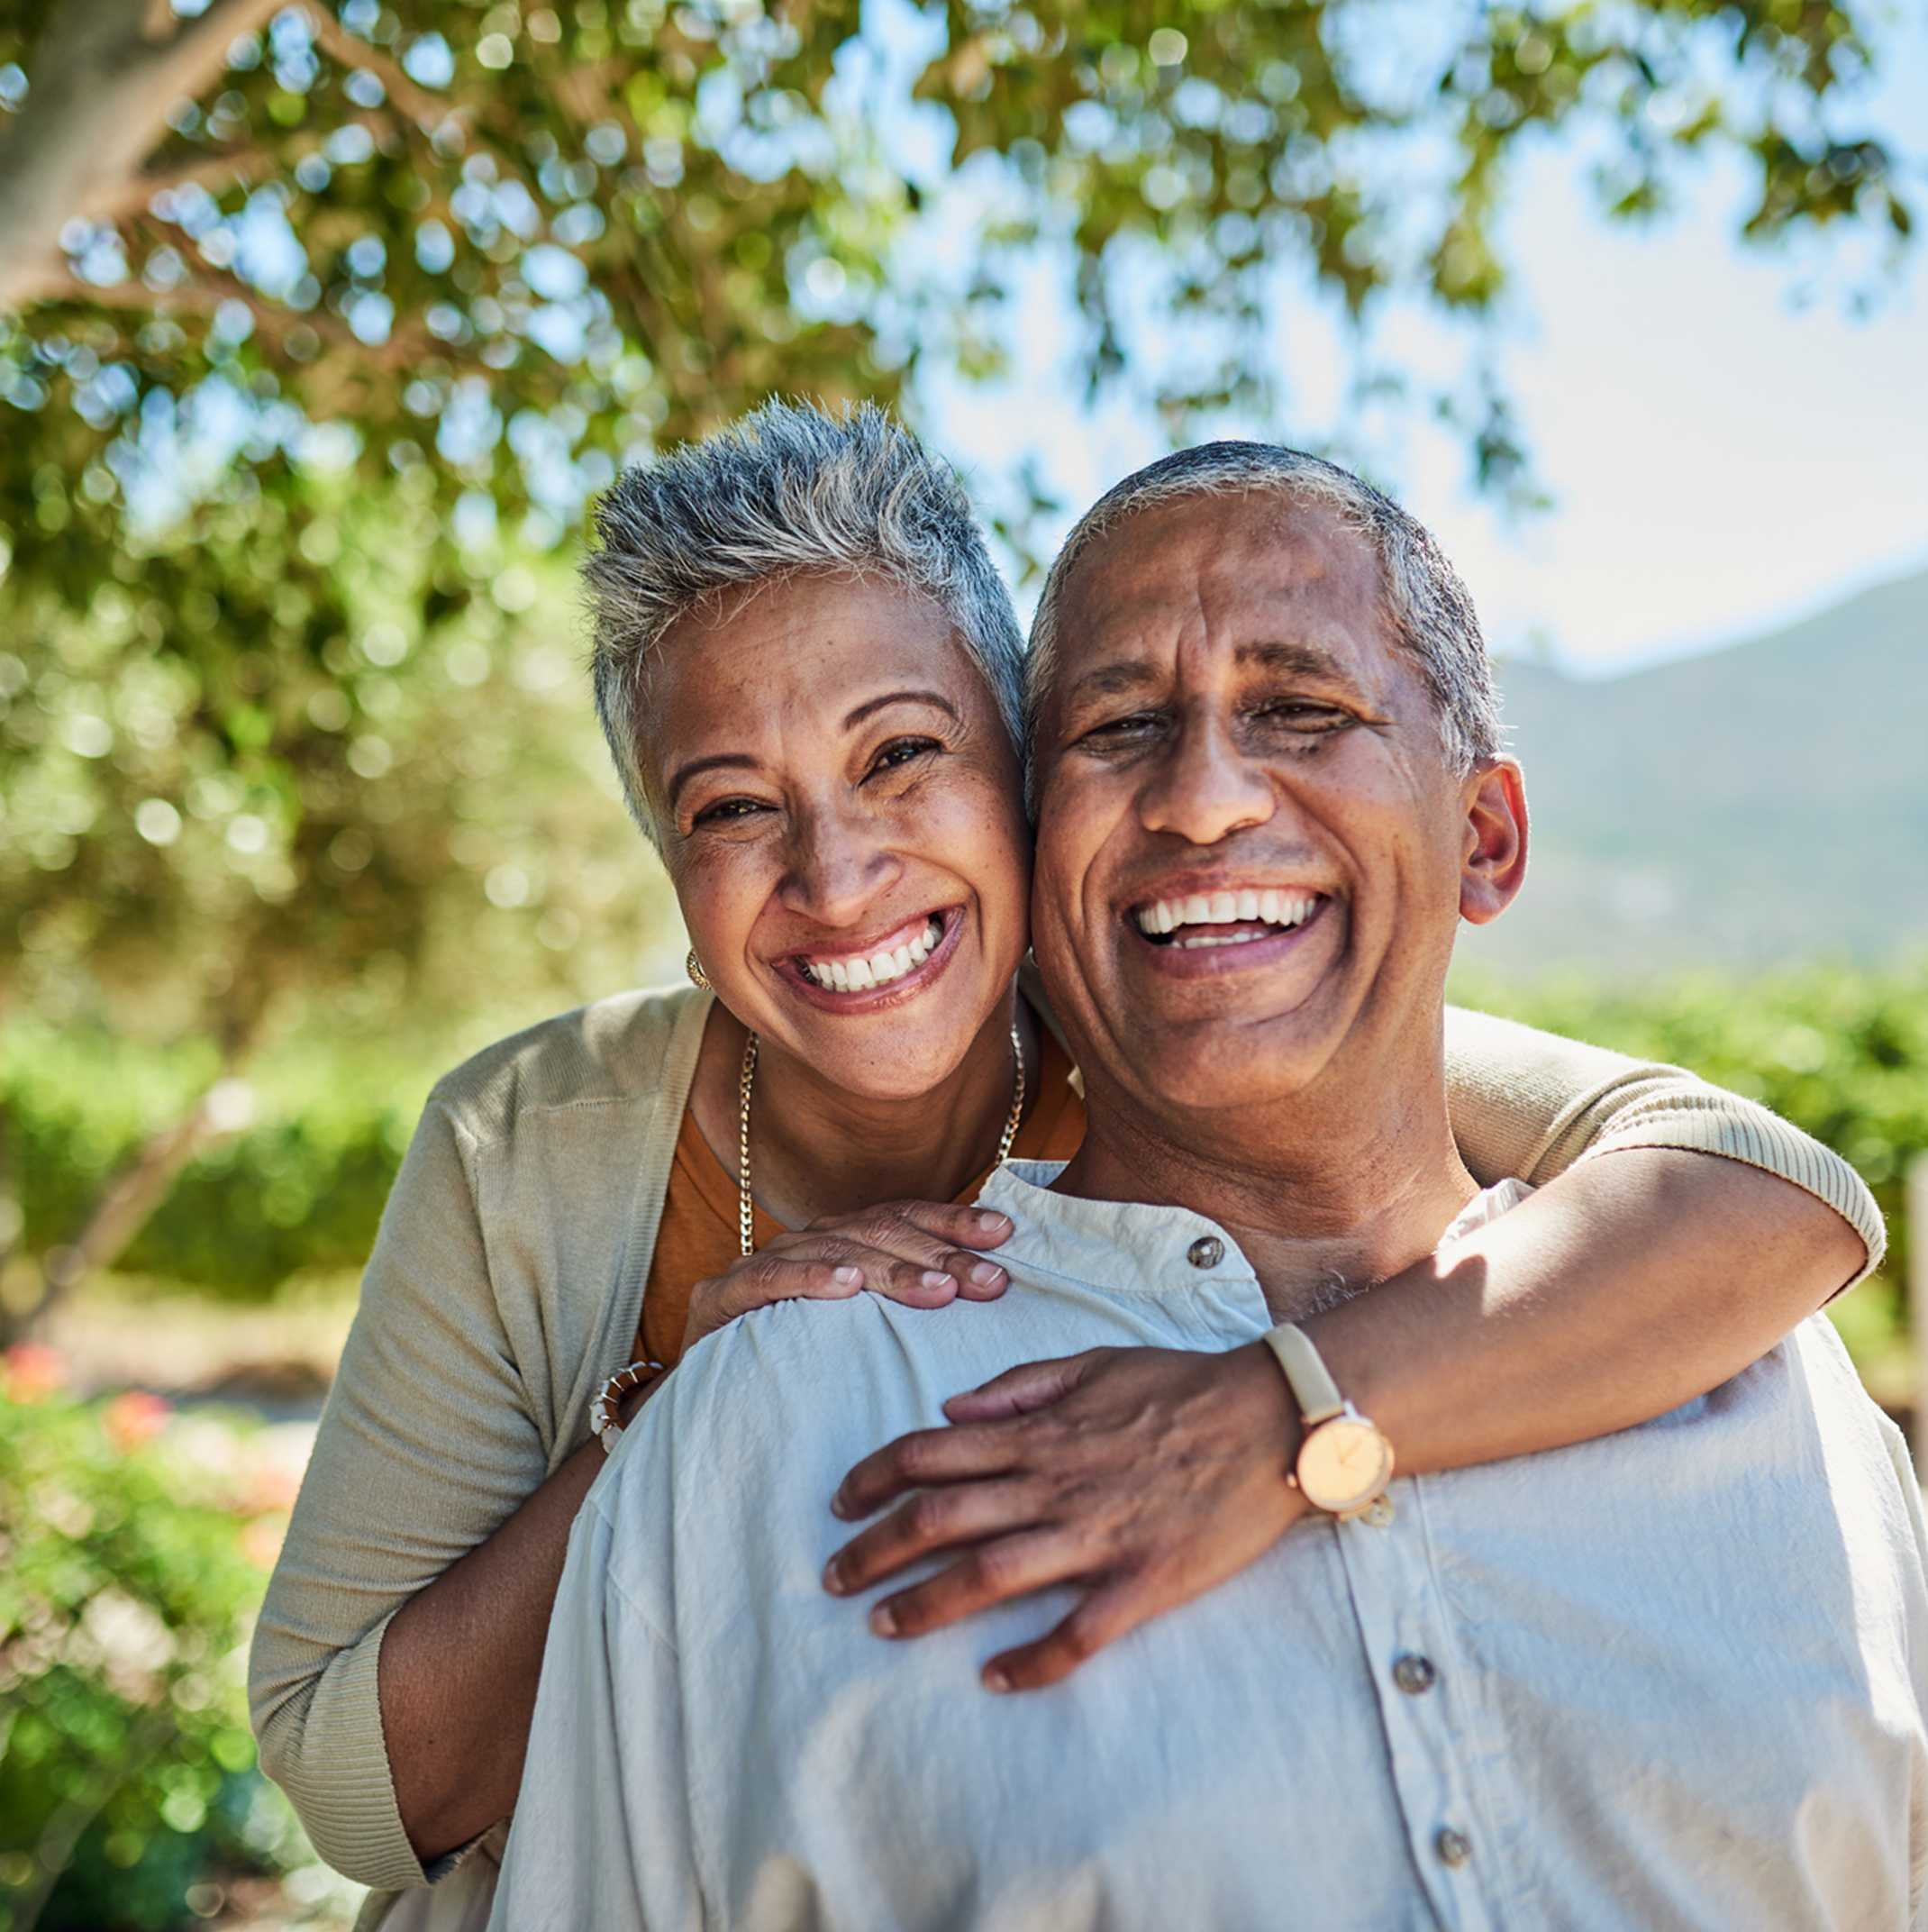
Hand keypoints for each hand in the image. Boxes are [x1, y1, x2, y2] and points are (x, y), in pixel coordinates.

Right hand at [681, 1201, 1013, 1354]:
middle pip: (878, 1232)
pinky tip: (846, 1287)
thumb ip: (911, 1304)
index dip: (952, 1222)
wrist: (713, 1407)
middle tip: (989, 1280)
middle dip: (939, 1254)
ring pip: (834, 1251)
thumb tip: (991, 1285)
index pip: (903, 1216)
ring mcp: (759, 1266)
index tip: (1004, 1234)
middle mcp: (804, 1242)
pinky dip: (809, 1279)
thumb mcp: (866, 1333)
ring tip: (938, 1290)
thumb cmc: (802, 1368)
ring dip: (890, 1270)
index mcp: (839, 1241)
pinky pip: (768, 1280)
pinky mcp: (719, 1298)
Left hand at [822, 1341, 1308, 1690]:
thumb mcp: (1093, 1363)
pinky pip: (1077, 1632)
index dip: (875, 1477)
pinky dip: (1031, 1661)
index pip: (931, 1452)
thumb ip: (1018, 1389)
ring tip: (882, 1626)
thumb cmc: (1182, 1386)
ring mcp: (1097, 1534)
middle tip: (833, 1579)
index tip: (840, 1502)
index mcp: (1040, 1432)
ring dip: (927, 1604)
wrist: (1273, 1417)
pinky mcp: (1144, 1580)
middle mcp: (1054, 1483)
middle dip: (876, 1549)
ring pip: (989, 1574)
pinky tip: (994, 1678)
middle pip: (940, 1518)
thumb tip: (950, 1411)